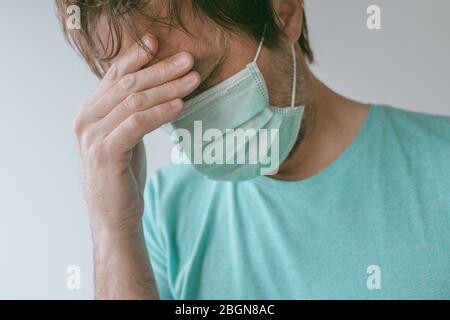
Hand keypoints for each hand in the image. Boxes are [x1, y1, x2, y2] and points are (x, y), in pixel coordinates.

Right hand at [74, 36, 200, 234]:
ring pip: (134, 101)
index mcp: (90, 111)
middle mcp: (86, 118)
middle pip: (128, 84)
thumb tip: (156, 87)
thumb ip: (130, 111)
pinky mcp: (105, 152)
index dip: (136, 57)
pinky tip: (180, 105)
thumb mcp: (125, 136)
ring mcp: (92, 135)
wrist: (113, 214)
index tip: (159, 44)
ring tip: (192, 80)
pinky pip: (137, 123)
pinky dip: (160, 112)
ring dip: (167, 88)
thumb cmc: (123, 174)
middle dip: (161, 69)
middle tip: (188, 60)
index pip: (115, 75)